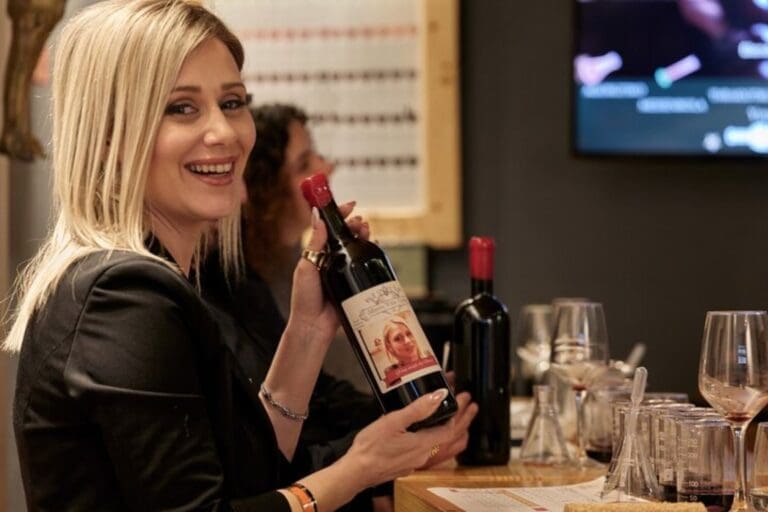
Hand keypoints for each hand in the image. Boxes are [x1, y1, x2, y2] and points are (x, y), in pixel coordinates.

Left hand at [287, 201, 369, 346]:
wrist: (314, 326)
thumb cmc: (304, 298)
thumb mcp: (306, 267)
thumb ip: (314, 243)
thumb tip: (317, 216)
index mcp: (318, 254)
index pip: (330, 229)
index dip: (339, 215)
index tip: (349, 205)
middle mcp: (332, 260)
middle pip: (347, 236)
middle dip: (355, 225)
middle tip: (360, 222)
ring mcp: (343, 271)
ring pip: (357, 248)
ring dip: (363, 236)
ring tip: (366, 231)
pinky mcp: (353, 283)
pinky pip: (364, 265)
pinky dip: (371, 254)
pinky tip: (374, 247)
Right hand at [340, 388, 455, 488]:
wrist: (356, 472)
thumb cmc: (371, 447)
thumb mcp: (393, 421)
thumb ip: (418, 409)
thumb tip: (438, 396)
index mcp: (423, 444)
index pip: (450, 429)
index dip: (456, 414)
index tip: (459, 400)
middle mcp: (422, 456)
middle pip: (444, 436)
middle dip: (453, 419)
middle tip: (461, 404)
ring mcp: (413, 462)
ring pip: (432, 443)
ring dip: (438, 428)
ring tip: (440, 416)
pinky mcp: (404, 465)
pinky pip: (420, 450)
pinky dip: (424, 438)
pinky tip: (415, 431)